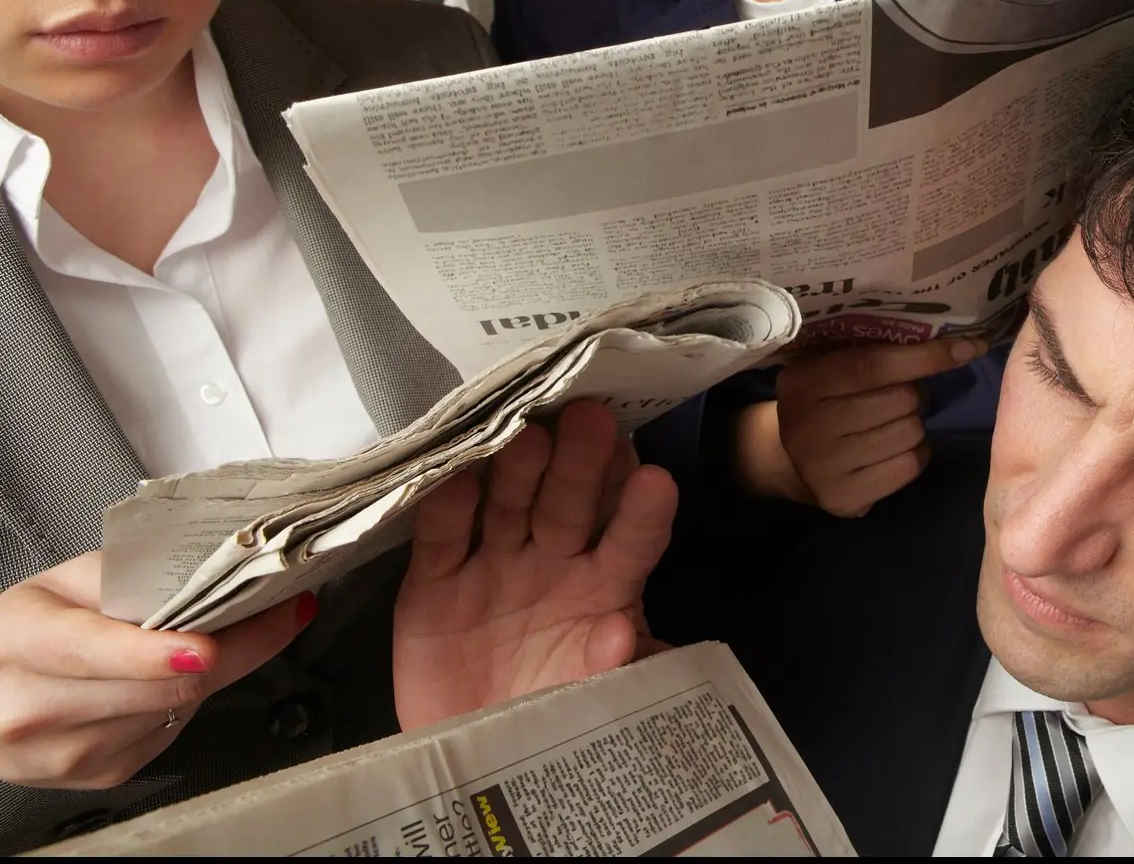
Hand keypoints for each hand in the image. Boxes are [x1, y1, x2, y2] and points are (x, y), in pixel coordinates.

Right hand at [0, 552, 311, 789]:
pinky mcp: (98, 775)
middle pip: (157, 689)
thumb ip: (132, 574)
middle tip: (277, 608)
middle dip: (231, 647)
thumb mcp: (66, 582)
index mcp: (21, 641)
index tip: (206, 647)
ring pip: (175, 712)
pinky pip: (170, 734)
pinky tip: (172, 678)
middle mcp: (34, 707)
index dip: (153, 654)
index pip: (91, 652)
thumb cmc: (30, 629)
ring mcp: (64, 753)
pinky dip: (185, 702)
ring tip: (224, 634)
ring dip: (211, 673)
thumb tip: (217, 569)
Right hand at [393, 401, 676, 730]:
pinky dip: (445, 511)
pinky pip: (442, 541)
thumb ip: (613, 669)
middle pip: (570, 504)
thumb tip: (623, 631)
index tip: (655, 482)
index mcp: (606, 582)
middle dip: (581, 464)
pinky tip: (455, 480)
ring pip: (508, 505)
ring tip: (528, 437)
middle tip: (591, 420)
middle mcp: (554, 558)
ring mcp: (494, 564)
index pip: (631, 539)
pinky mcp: (434, 583)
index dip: (641, 513)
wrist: (475, 758)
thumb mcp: (592, 700)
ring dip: (518, 470)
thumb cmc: (554, 715)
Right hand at [736, 338, 985, 515]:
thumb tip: (957, 345)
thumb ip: (874, 351)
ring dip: (914, 425)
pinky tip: (895, 449)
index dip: (924, 356)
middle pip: (900, 400)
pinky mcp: (845, 498)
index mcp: (804, 382)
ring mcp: (825, 467)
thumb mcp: (830, 367)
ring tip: (891, 424)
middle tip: (900, 396)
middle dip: (914, 394)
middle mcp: (809, 426)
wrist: (788, 461)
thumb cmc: (823, 401)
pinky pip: (909, 466)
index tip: (966, 348)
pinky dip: (916, 454)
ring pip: (911, 433)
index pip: (874, 365)